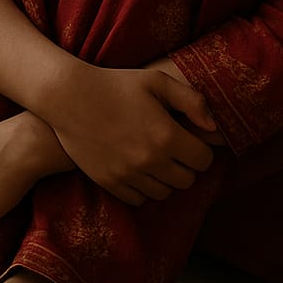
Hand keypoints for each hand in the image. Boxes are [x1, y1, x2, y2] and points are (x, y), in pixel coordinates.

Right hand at [40, 63, 219, 205]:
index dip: (201, 150)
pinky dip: (143, 189)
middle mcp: (150, 161)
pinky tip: (138, 169)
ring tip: (156, 160)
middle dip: (186, 166)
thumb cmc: (116, 84)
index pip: (203, 161)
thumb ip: (192, 102)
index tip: (191, 141)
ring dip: (165, 179)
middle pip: (187, 180)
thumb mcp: (157, 82)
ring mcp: (128, 175)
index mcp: (166, 136)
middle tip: (174, 150)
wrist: (69, 97)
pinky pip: (139, 200)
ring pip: (164, 193)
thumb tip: (214, 127)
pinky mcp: (109, 182)